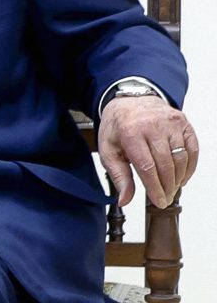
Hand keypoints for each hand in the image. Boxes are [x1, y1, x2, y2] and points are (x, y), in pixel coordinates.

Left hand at [99, 92, 196, 209]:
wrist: (130, 101)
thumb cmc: (118, 127)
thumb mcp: (108, 150)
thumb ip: (118, 175)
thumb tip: (125, 200)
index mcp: (130, 132)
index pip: (147, 167)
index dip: (155, 187)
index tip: (159, 201)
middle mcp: (153, 125)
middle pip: (166, 164)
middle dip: (167, 186)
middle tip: (165, 198)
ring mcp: (171, 123)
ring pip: (181, 157)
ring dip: (179, 178)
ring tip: (172, 189)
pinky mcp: (183, 122)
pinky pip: (192, 148)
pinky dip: (190, 166)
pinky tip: (183, 176)